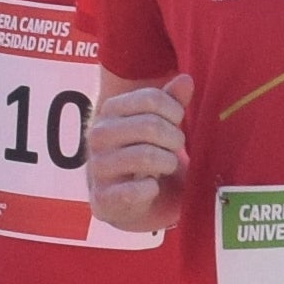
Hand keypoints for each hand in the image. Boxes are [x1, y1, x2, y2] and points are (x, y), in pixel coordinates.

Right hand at [80, 74, 186, 232]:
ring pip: (145, 156)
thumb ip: (172, 102)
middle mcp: (98, 136)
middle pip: (150, 125)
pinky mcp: (103, 199)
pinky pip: (135, 191)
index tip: (176, 123)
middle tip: (174, 149)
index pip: (151, 98)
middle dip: (174, 139)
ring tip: (166, 166)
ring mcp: (97, 167)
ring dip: (167, 163)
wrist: (132, 204)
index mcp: (109, 110)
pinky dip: (152, 189)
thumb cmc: (149, 156)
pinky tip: (152, 188)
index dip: (174, 111)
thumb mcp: (161, 125)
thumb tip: (186, 79)